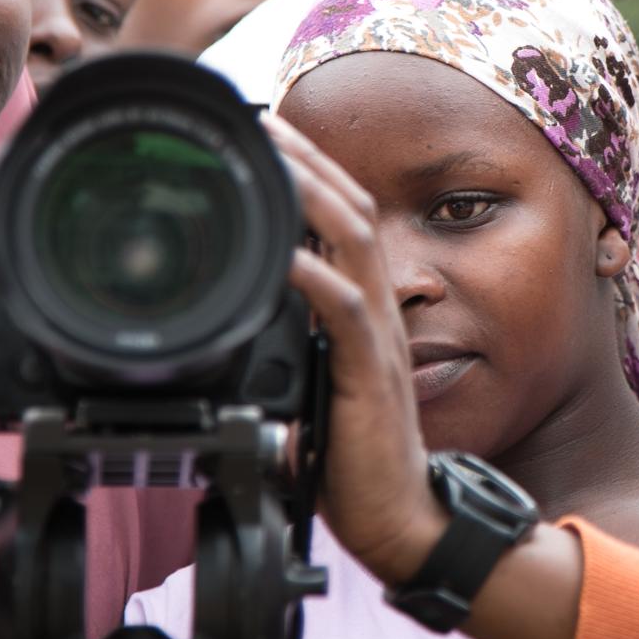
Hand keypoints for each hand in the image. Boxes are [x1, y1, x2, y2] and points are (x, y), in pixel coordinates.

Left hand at [265, 113, 445, 585]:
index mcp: (364, 308)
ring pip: (354, 242)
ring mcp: (379, 338)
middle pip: (352, 209)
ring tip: (273, 158)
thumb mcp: (310, 385)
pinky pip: (346, 311)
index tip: (268, 135)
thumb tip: (239, 320)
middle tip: (261, 118)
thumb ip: (287, 345)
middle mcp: (379, 310)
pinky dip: (312, 276)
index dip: (311, 171)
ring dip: (312, 194)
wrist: (399, 520)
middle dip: (308, 158)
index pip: (344, 219)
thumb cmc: (352, 458)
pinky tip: (282, 254)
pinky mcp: (371, 374)